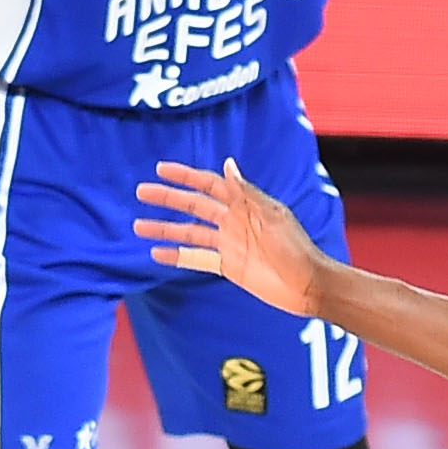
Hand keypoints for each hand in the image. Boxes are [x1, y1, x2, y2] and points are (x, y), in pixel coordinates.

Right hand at [132, 159, 332, 315]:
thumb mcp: (272, 216)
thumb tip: (227, 163)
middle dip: (168, 199)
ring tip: (138, 226)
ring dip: (165, 229)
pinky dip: (178, 256)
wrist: (309, 285)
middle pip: (193, 206)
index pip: (209, 184)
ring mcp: (229, 244)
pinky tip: (158, 254)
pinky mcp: (229, 266)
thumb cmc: (296, 248)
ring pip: (190, 233)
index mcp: (244, 204)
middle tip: (141, 192)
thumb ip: (246, 192)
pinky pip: (198, 258)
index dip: (185, 176)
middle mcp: (233, 221)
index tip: (160, 169)